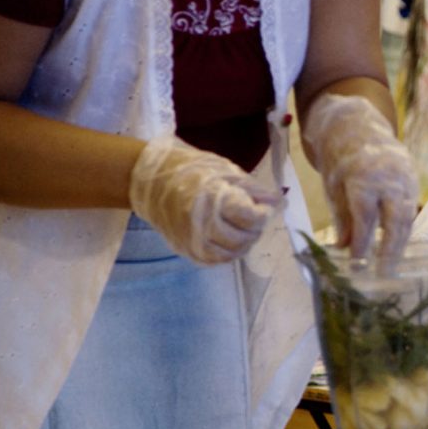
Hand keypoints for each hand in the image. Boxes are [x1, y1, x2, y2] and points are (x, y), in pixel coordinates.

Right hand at [128, 136, 277, 264]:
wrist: (149, 180)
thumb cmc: (190, 169)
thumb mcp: (225, 170)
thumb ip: (253, 188)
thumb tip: (278, 202)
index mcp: (210, 199)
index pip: (249, 217)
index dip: (262, 213)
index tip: (263, 206)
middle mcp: (199, 224)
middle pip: (242, 238)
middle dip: (255, 229)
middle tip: (254, 217)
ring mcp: (190, 240)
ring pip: (231, 254)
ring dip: (244, 243)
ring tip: (243, 228)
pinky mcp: (185, 249)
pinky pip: (214, 260)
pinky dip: (228, 252)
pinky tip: (230, 239)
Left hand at [302, 94, 418, 257]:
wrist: (359, 126)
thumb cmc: (341, 160)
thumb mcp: (333, 186)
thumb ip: (341, 217)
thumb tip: (343, 248)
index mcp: (364, 177)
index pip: (366, 216)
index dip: (363, 241)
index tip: (358, 264)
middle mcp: (389, 178)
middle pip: (395, 219)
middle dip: (391, 249)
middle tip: (385, 273)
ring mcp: (406, 178)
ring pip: (408, 217)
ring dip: (401, 243)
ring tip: (392, 267)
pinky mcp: (414, 180)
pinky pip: (413, 209)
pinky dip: (405, 229)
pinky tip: (398, 247)